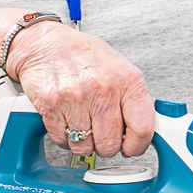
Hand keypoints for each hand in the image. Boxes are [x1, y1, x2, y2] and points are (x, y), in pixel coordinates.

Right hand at [5, 23, 154, 157]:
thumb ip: (134, 99)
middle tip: (102, 135)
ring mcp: (76, 98)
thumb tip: (146, 129)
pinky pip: (62, 141)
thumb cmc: (85, 56)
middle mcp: (103, 89)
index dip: (137, 146)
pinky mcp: (51, 106)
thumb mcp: (121, 69)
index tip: (131, 147)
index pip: (142, 128)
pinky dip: (64, 138)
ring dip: (84, 143)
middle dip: (106, 146)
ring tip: (82, 124)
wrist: (46, 44)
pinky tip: (67, 121)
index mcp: (128, 81)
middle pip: (110, 144)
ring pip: (85, 147)